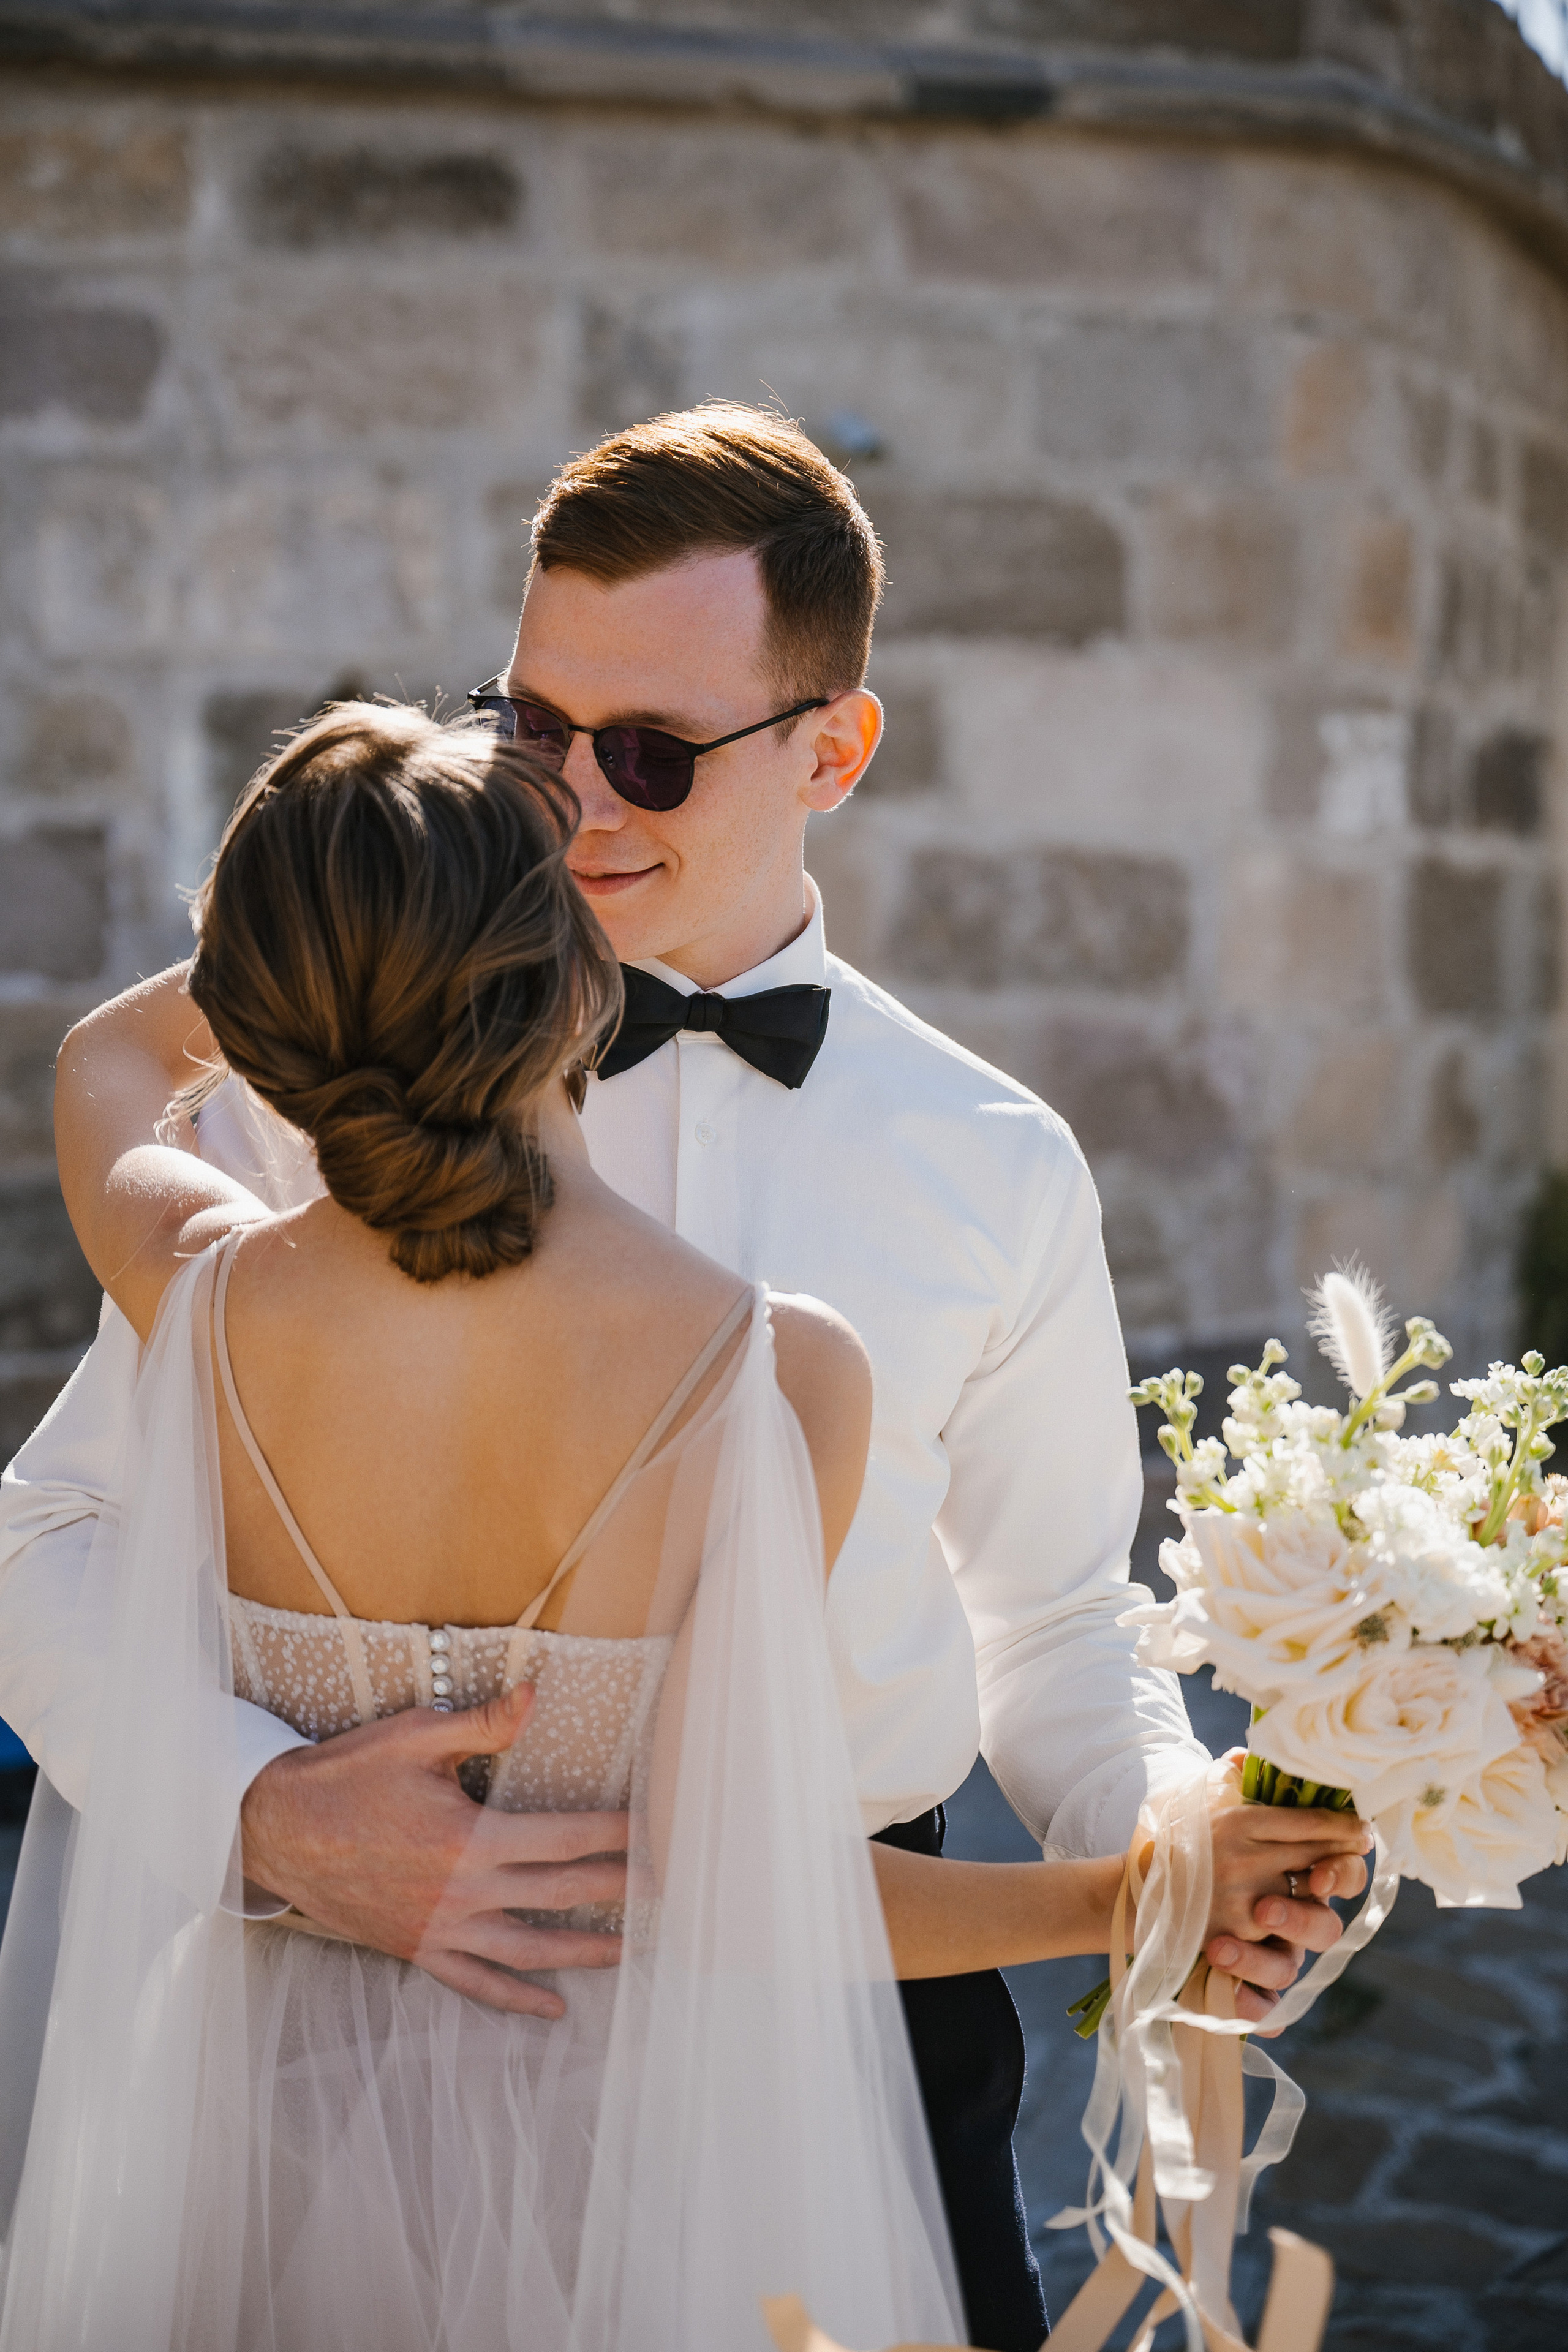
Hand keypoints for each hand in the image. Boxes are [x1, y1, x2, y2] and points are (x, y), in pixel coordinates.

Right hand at [240, 1681, 628, 2017]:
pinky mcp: (417, 1949)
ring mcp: (441, 1928)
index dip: (617, 1833)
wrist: (275, 1832)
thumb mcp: (414, 1736)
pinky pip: (476, 1983)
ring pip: (529, 1950)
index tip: (657, 1829)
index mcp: (470, 1838)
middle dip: (619, 1891)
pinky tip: (551, 2008)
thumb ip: (483, 1723)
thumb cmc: (346, 1777)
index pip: (565, 1836)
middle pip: (560, 1894)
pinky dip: (516, 1998)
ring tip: (631, 1954)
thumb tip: (538, 1695)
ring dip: (584, 1953)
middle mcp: (463, 1893)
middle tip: (668, 1891)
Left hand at [1200, 1765, 1370, 2031]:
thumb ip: (1233, 1781)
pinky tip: (1230, 2000)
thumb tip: (1242, 1755)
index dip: (1343, 1870)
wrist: (1134, 1889)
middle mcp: (1288, 1912)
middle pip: (1325, 1927)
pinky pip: (1260, 2008)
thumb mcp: (1206, 1807)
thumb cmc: (1183, 1843)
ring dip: (1260, 1964)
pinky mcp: (1241, 1986)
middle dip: (1300, 1920)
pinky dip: (1251, 2008)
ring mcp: (1267, 1953)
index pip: (1342, 1870)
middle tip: (1264, 1910)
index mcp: (1292, 1868)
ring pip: (1289, 1970)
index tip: (1319, 1869)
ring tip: (1218, 1948)